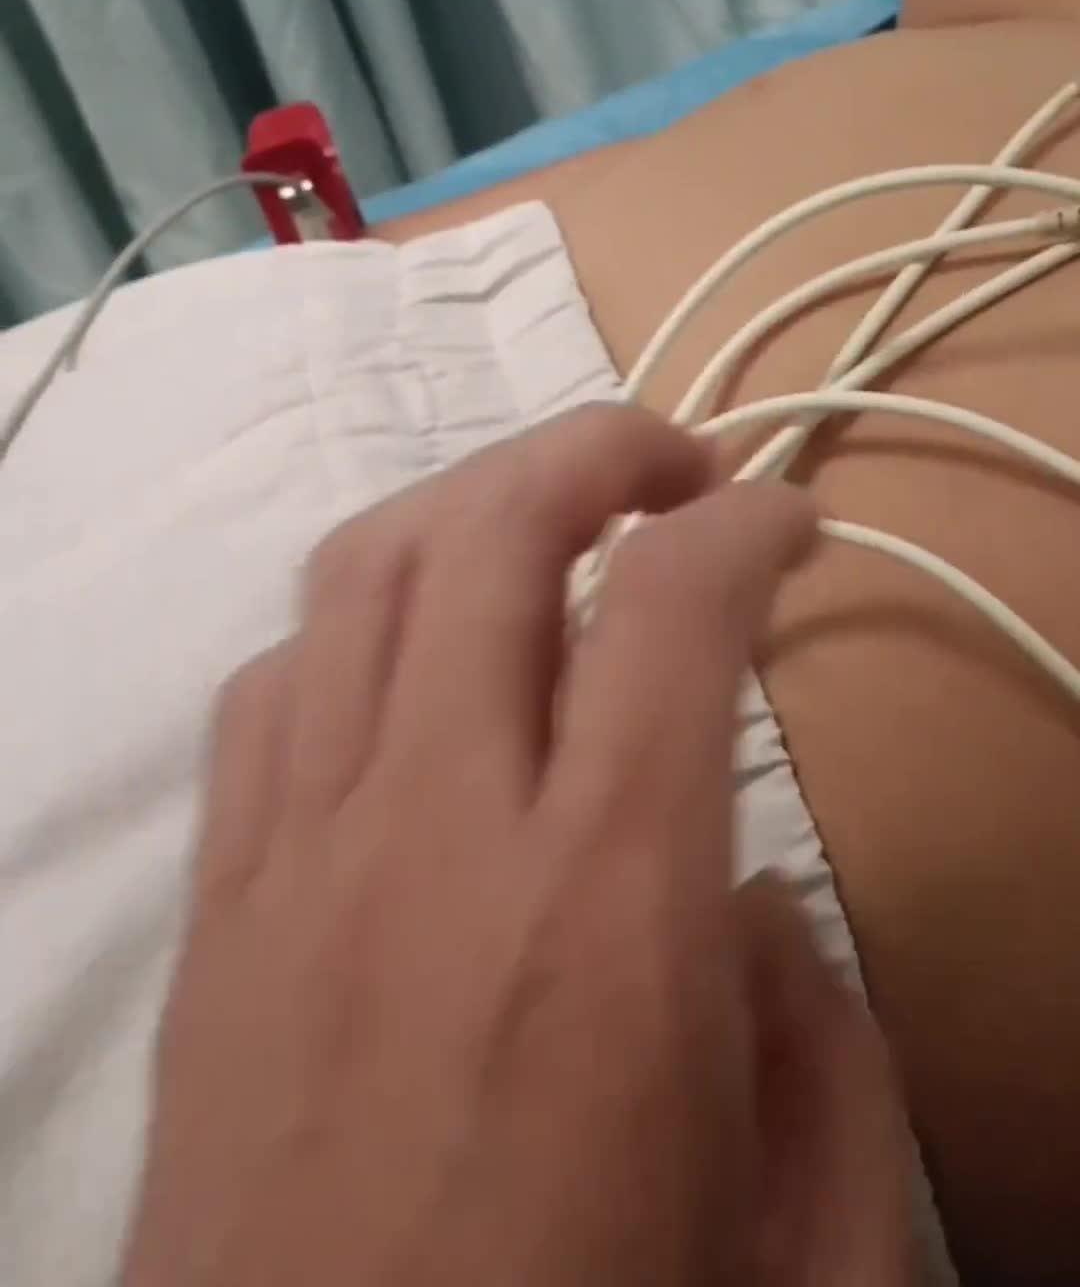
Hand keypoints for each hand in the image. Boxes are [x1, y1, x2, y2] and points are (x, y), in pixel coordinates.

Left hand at [121, 403, 912, 1285]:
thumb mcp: (801, 1265)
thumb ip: (823, 1060)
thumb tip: (752, 907)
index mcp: (609, 914)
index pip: (677, 611)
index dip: (752, 528)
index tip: (794, 524)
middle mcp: (441, 837)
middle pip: (497, 531)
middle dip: (602, 448)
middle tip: (679, 468)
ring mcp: (301, 860)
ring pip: (363, 575)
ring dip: (469, 504)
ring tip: (546, 524)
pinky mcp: (214, 913)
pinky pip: (266, 692)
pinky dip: (349, 623)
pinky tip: (405, 667)